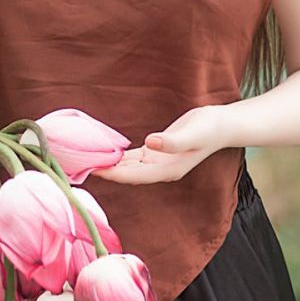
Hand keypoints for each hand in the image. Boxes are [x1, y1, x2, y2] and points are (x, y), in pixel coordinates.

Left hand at [92, 105, 232, 184]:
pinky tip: (102, 152)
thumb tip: (150, 143)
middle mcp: (159, 170)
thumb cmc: (209, 128)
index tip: (91, 170)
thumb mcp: (192, 133)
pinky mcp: (155, 151)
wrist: (221, 125)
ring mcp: (156, 162)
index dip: (111, 173)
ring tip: (84, 160)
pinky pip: (131, 157)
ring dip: (107, 164)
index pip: (132, 175)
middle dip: (103, 171)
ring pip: (126, 166)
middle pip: (125, 174)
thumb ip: (172, 141)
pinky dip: (116, 156)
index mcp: (166, 170)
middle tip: (77, 166)